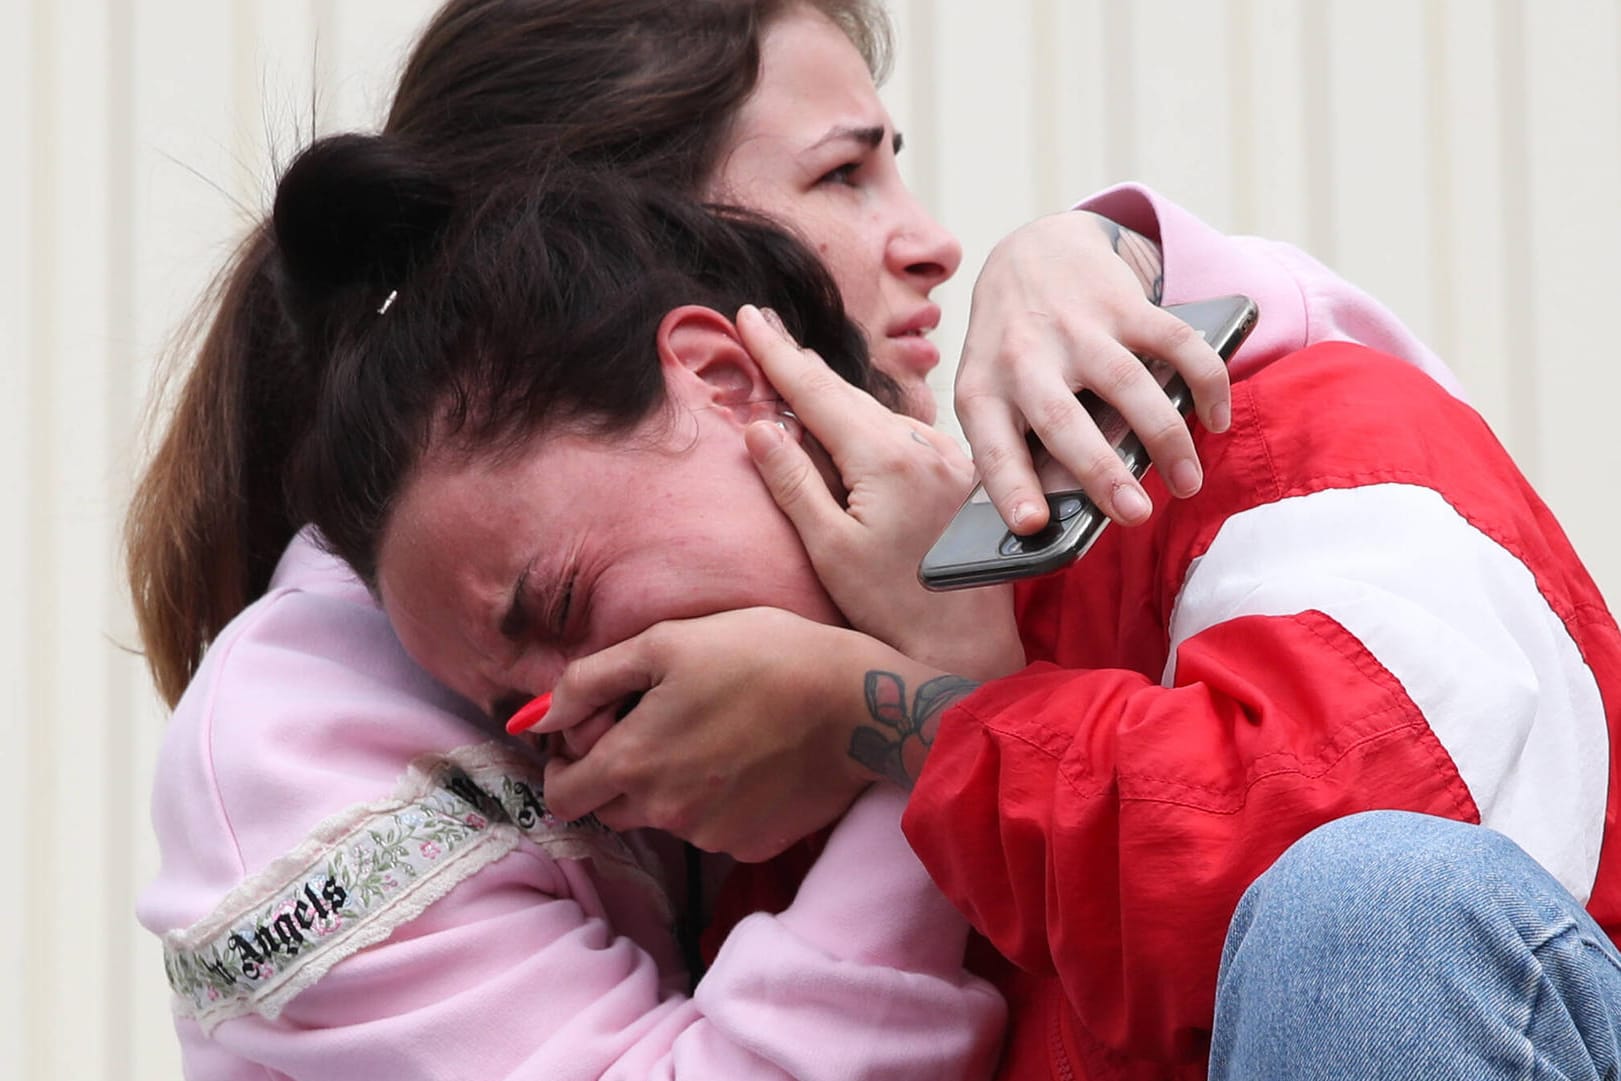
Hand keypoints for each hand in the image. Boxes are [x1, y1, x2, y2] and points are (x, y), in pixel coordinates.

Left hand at [525, 608, 928, 860]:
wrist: (856, 703)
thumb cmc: (760, 655)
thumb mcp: (665, 642)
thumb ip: (587, 682)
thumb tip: (533, 720)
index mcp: (630, 763)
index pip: (561, 795)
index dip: (568, 763)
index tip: (597, 733)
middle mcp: (662, 812)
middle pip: (609, 810)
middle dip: (618, 774)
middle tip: (660, 725)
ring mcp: (709, 836)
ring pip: (666, 818)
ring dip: (673, 785)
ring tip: (717, 731)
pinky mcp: (752, 846)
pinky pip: (716, 829)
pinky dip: (721, 800)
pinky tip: (751, 758)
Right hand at [737, 305, 1024, 681]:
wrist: (967, 646)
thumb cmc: (892, 609)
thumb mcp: (830, 549)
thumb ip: (794, 482)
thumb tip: (760, 426)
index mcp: (886, 458)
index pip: (816, 392)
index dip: (777, 353)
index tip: (749, 316)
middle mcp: (924, 444)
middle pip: (847, 393)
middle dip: (801, 363)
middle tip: (763, 326)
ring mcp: (948, 456)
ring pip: (876, 410)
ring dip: (834, 392)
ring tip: (795, 366)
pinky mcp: (959, 472)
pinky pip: (903, 431)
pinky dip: (867, 420)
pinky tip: (847, 418)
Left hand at [956, 210, 1231, 532]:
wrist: (1028, 251)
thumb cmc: (1009, 349)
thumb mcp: (989, 391)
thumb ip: (1014, 443)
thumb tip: (1050, 519)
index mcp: (982, 390)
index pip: (991, 447)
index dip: (1010, 486)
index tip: (1031, 525)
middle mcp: (1022, 357)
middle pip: (1062, 420)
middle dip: (1101, 472)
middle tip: (1135, 515)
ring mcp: (1074, 327)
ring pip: (1126, 384)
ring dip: (1165, 438)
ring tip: (1188, 484)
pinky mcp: (1121, 302)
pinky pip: (1174, 343)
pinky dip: (1205, 381)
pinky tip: (1216, 419)